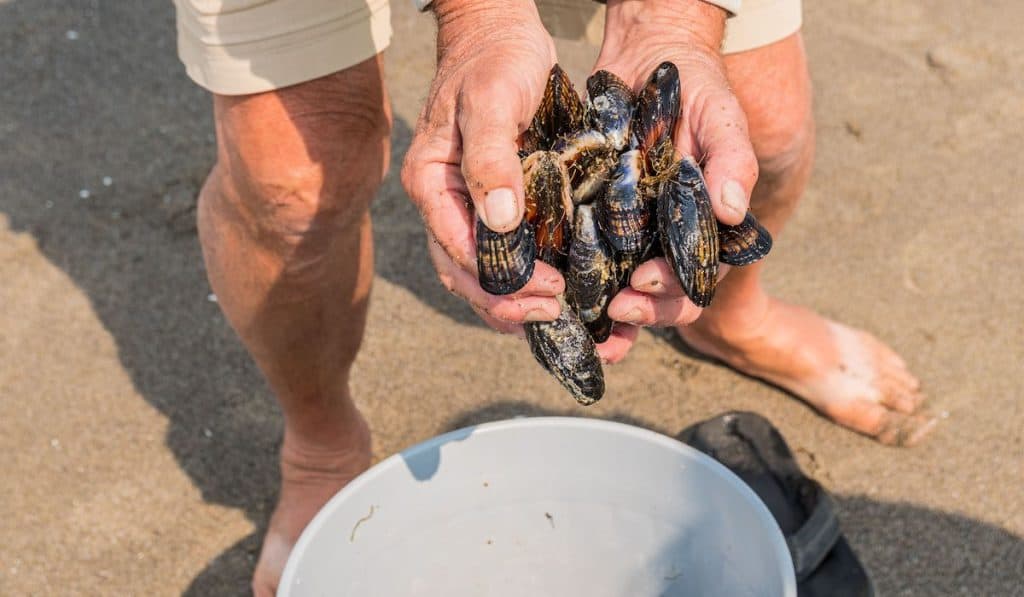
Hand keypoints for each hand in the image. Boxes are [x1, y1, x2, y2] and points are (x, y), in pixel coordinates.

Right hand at [401, 0, 565, 334]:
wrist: (500, 34)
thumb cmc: (494, 60)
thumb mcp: (491, 101)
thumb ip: (491, 159)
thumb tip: (502, 222)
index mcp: (431, 184)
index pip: (459, 250)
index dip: (500, 281)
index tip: (547, 292)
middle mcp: (445, 203)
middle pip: (465, 273)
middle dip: (507, 302)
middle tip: (555, 313)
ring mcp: (468, 206)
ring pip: (482, 271)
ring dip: (515, 299)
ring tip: (558, 314)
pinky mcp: (495, 202)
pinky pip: (503, 251)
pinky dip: (525, 276)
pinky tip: (556, 289)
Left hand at [591, 0, 757, 354]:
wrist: (648, 58)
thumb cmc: (695, 89)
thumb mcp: (719, 117)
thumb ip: (733, 160)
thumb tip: (731, 210)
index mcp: (704, 228)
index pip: (696, 279)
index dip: (673, 290)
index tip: (641, 280)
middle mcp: (669, 240)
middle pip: (661, 299)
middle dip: (640, 311)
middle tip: (612, 306)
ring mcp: (632, 235)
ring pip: (622, 291)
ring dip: (603, 312)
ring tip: (578, 314)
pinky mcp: (596, 221)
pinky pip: (586, 259)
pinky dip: (572, 281)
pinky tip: (551, 287)